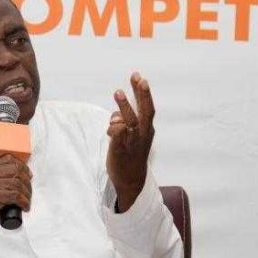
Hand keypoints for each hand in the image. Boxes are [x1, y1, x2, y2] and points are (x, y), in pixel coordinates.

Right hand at [0, 154, 31, 257]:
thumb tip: (17, 178)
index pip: (9, 159)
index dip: (23, 167)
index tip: (29, 177)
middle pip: (15, 170)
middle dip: (27, 182)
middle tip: (29, 193)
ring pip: (16, 183)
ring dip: (27, 194)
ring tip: (27, 202)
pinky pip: (13, 195)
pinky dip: (23, 202)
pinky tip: (24, 207)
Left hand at [106, 72, 154, 211]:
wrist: (131, 180)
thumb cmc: (130, 155)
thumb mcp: (130, 136)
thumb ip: (123, 122)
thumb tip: (116, 114)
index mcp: (147, 130)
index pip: (147, 107)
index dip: (143, 92)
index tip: (138, 77)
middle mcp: (142, 135)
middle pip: (145, 111)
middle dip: (141, 94)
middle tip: (137, 77)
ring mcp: (133, 143)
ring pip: (131, 122)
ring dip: (125, 107)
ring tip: (118, 92)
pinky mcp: (121, 150)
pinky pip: (118, 135)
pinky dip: (114, 127)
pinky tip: (110, 128)